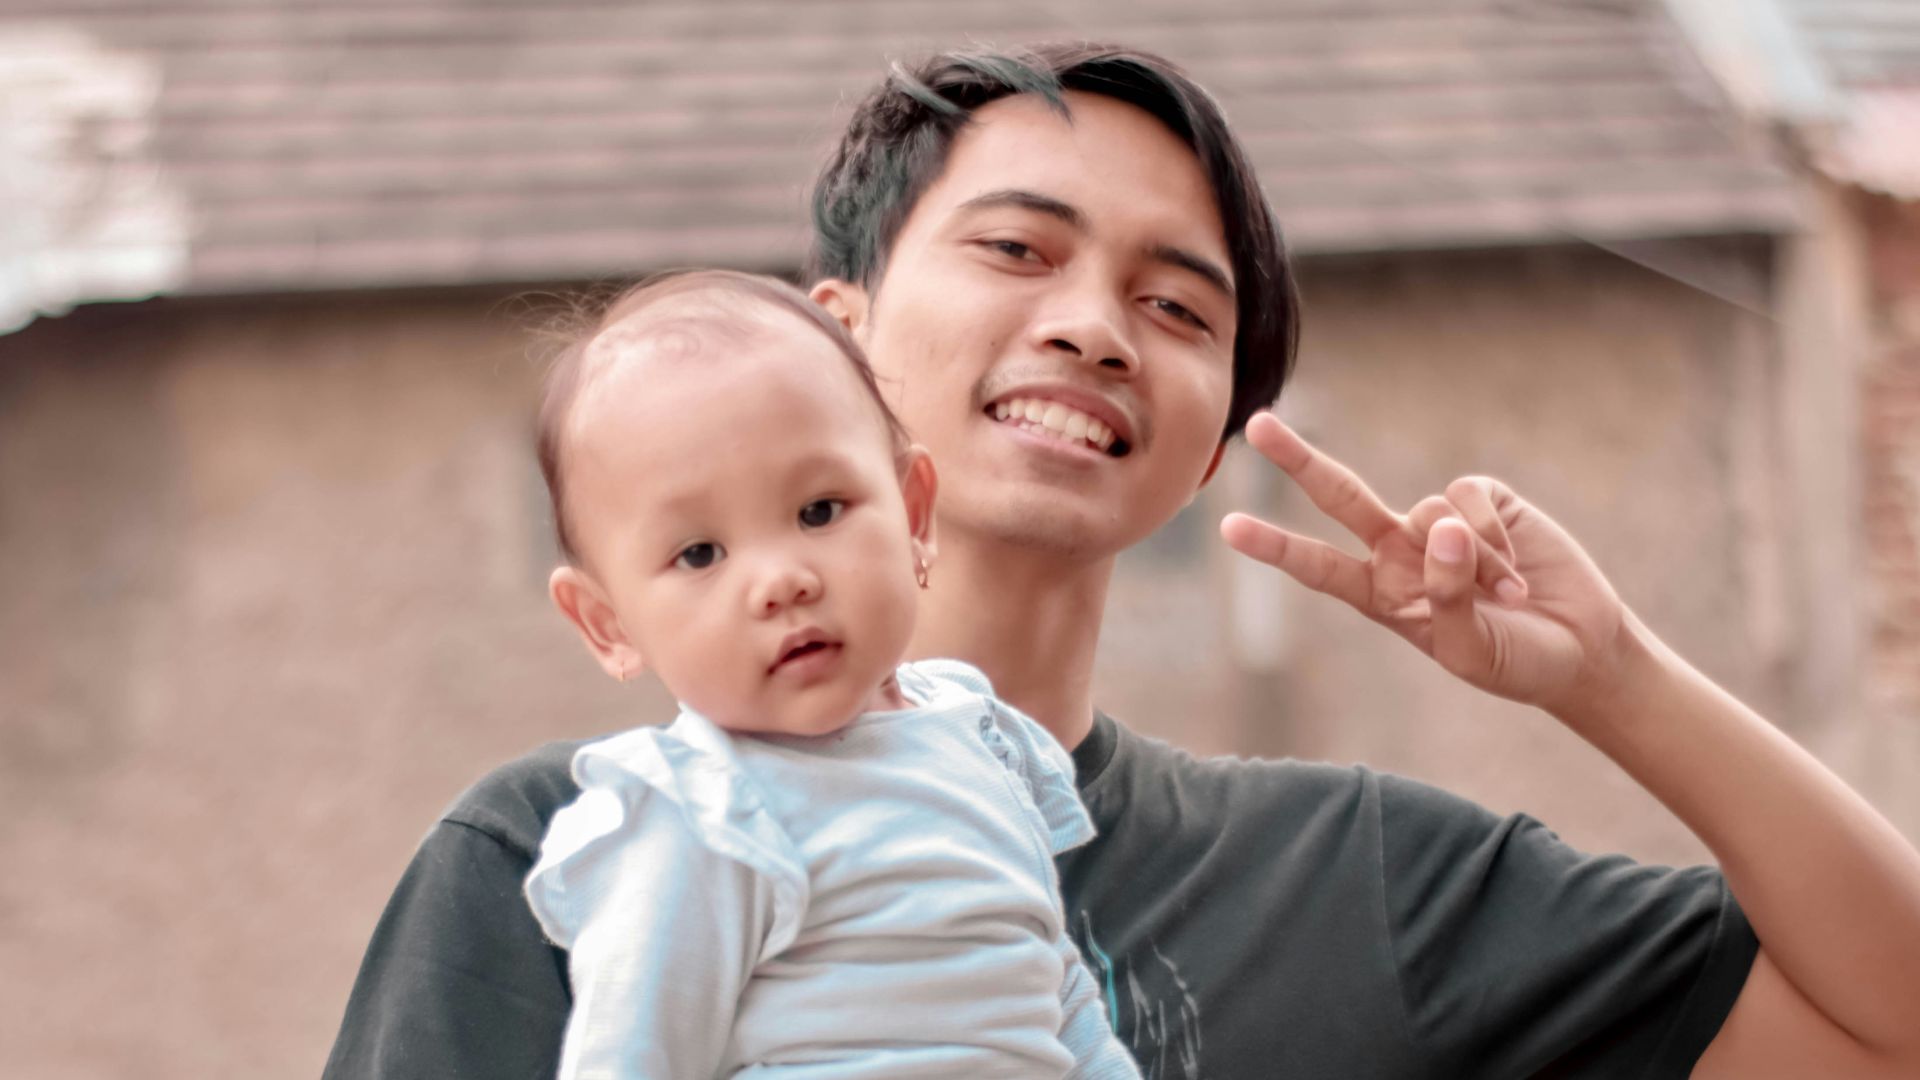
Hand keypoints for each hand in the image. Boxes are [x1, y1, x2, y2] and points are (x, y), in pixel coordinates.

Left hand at [1221, 412, 1631, 712]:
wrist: (1581, 649)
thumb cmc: (1515, 661)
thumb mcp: (1471, 650)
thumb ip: (1446, 596)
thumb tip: (1437, 527)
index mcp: (1381, 595)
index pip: (1318, 567)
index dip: (1276, 547)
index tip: (1229, 527)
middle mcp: (1399, 551)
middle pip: (1341, 497)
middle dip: (1299, 459)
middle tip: (1256, 425)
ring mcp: (1440, 522)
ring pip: (1431, 512)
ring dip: (1472, 558)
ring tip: (1507, 597)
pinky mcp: (1485, 501)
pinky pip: (1470, 499)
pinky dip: (1494, 536)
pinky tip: (1518, 568)